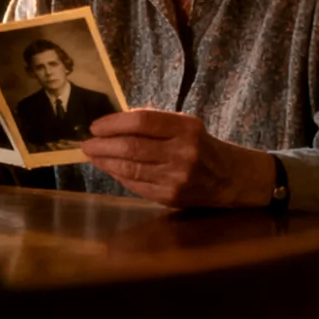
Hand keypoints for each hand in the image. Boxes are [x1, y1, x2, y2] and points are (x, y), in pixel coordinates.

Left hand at [78, 108, 274, 207]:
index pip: (142, 121)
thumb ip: (153, 122)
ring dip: (105, 161)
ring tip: (92, 155)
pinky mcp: (171, 196)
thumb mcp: (185, 125)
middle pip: (132, 147)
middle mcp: (183, 153)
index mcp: (186, 128)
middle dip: (103, 145)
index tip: (95, 126)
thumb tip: (112, 123)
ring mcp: (177, 177)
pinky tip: (109, 168)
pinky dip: (118, 175)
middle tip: (86, 143)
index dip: (114, 123)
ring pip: (130, 168)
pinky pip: (136, 184)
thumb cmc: (201, 145)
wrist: (232, 178)